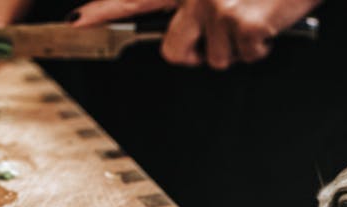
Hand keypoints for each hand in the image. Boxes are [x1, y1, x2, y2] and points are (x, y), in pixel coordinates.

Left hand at [71, 0, 320, 68]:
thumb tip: (189, 37)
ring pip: (216, 60)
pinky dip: (262, 48)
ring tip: (255, 15)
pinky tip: (270, 21)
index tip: (76, 21)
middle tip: (222, 36)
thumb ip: (199, 4)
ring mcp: (218, 8)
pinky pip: (247, 58)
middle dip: (196, 54)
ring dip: (238, 49)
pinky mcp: (243, 23)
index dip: (102, 10)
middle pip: (174, 51)